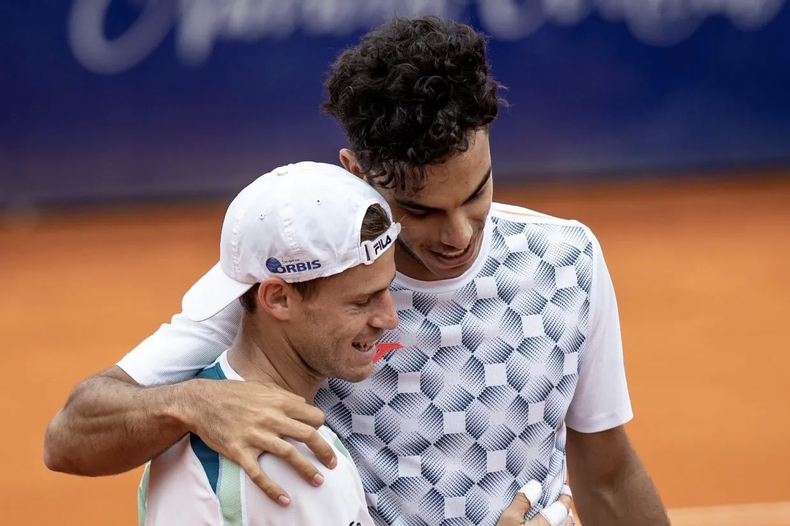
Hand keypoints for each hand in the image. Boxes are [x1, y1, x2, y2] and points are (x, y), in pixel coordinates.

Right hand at [180, 378, 336, 504]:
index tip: (319, 435)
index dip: (320, 426)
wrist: (201, 401)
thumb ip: (284, 396)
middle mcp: (271, 418)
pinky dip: (273, 489)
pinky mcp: (240, 451)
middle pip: (308, 435)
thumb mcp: (262, 387)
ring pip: (289, 454)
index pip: (313, 416)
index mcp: (279, 401)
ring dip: (307, 470)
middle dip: (325, 451)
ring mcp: (255, 435)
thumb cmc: (233, 393)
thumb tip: (304, 405)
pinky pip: (259, 474)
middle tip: (333, 463)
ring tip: (319, 481)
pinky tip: (285, 500)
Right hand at [497, 480, 574, 525]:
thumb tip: (536, 485)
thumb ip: (522, 501)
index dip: (565, 496)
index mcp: (545, 525)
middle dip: (566, 510)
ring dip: (564, 521)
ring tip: (560, 513)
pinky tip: (549, 524)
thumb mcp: (508, 519)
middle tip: (563, 499)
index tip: (565, 488)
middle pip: (567, 521)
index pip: (561, 508)